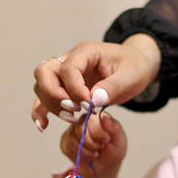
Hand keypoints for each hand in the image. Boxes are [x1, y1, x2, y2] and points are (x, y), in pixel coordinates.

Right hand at [31, 34, 160, 130]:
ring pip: (41, 85)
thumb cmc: (134, 67)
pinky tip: (44, 125)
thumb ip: (112, 87)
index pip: (68, 69)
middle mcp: (70, 59)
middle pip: (44, 72)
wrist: (136, 66)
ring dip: (52, 104)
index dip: (75, 89)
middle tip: (75, 110)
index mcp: (86, 52)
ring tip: (73, 118)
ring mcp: (64, 74)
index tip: (89, 105)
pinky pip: (44, 97)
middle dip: (55, 95)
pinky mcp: (64, 87)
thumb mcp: (131, 76)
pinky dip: (41, 111)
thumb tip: (93, 99)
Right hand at [58, 111, 126, 177]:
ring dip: (85, 151)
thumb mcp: (119, 141)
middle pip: (79, 128)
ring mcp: (73, 130)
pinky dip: (78, 154)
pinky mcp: (66, 140)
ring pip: (72, 138)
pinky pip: (67, 146)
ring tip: (95, 153)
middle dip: (90, 143)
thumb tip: (104, 117)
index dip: (97, 133)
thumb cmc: (113, 152)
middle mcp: (84, 120)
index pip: (91, 119)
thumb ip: (114, 128)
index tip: (106, 141)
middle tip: (100, 148)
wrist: (103, 168)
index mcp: (98, 116)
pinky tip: (86, 155)